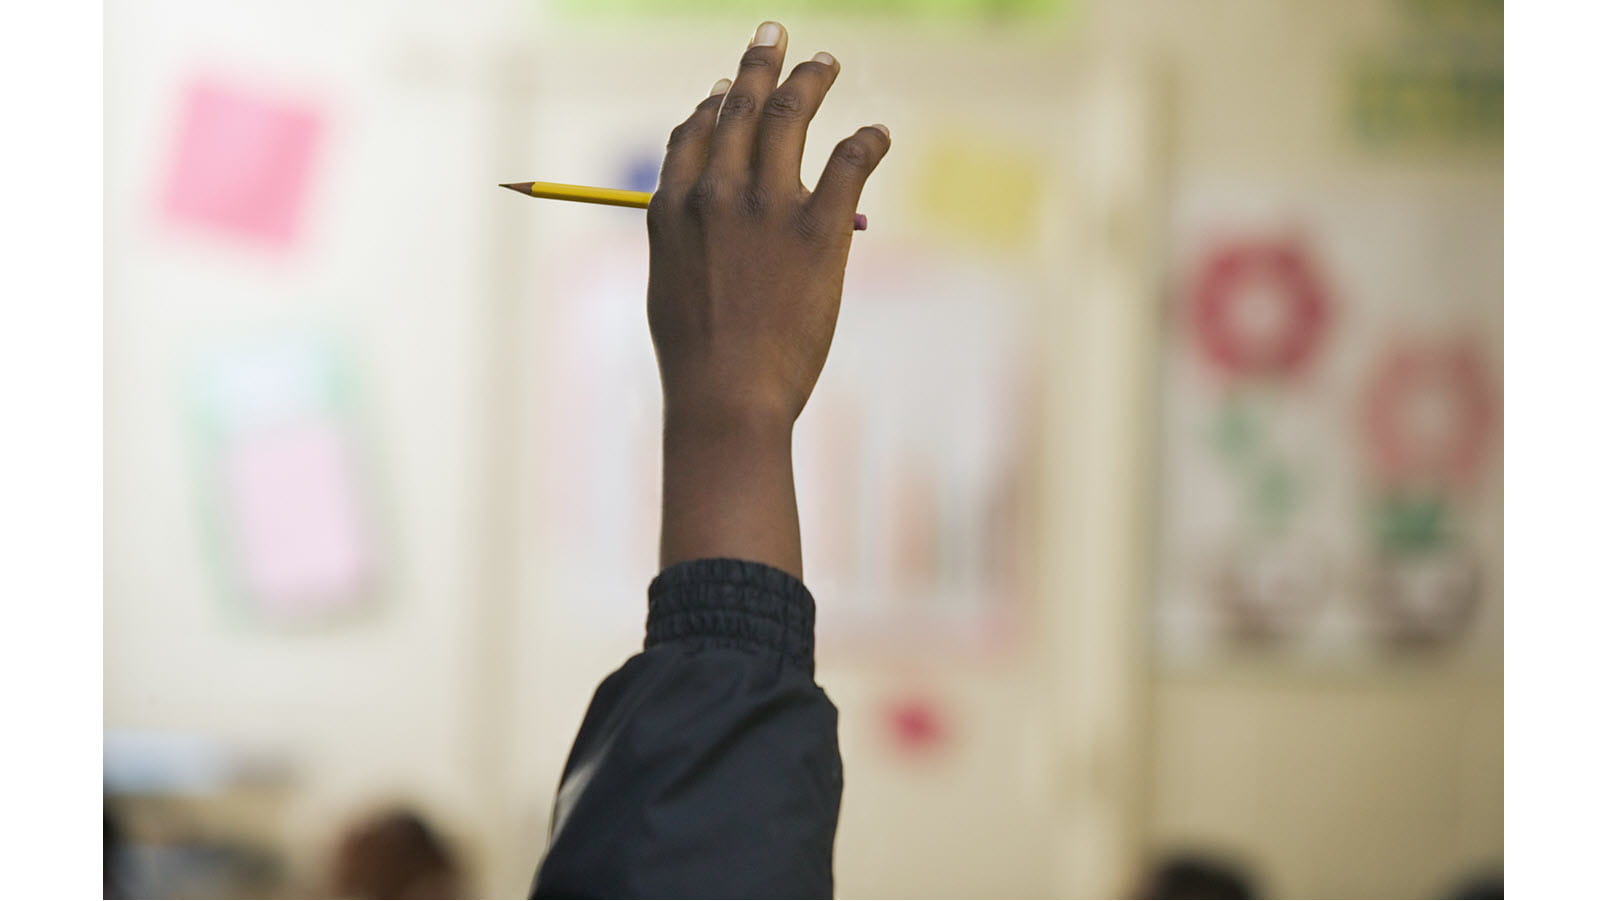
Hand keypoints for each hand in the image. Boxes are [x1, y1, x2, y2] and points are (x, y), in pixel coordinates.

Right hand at [646, 21, 890, 431]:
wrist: (727, 398)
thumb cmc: (698, 361)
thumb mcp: (672, 290)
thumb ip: (686, 245)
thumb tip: (707, 227)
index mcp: (673, 207)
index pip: (693, 133)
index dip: (713, 104)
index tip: (727, 88)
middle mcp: (715, 192)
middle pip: (740, 107)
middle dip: (759, 64)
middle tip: (775, 35)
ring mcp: (766, 206)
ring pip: (790, 113)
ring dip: (811, 78)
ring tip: (826, 62)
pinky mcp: (817, 228)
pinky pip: (848, 159)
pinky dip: (867, 139)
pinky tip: (878, 133)